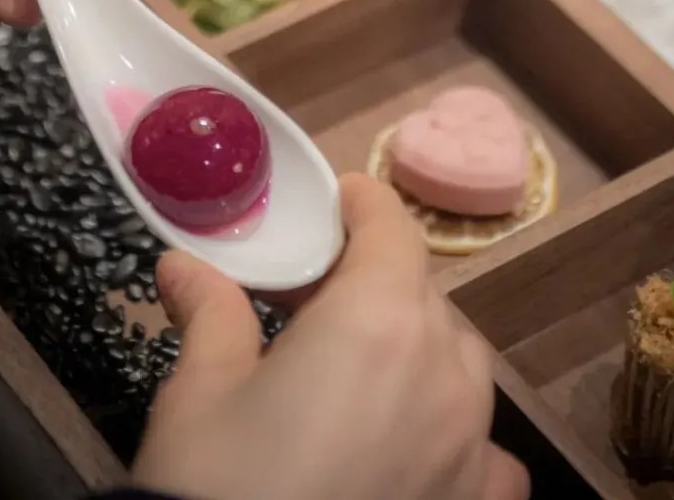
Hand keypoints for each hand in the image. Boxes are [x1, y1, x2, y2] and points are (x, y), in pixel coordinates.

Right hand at [135, 175, 528, 499]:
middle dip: (372, 280)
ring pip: (460, 363)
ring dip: (417, 345)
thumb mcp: (199, 394)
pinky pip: (489, 452)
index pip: (391, 229)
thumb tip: (184, 266)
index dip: (362, 205)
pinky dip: (460, 434)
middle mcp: (442, 373)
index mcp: (378, 320)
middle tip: (312, 297)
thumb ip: (209, 313)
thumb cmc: (217, 485)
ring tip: (358, 366)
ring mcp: (470, 446)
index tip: (334, 201)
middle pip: (421, 293)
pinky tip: (417, 446)